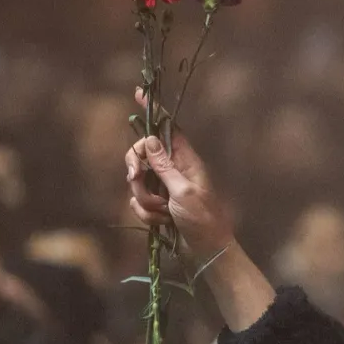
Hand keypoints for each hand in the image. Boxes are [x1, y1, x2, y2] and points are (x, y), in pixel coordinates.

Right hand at [124, 91, 234, 259]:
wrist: (207, 251)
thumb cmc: (203, 220)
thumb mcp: (183, 191)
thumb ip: (164, 166)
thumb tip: (150, 138)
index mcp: (185, 160)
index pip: (167, 128)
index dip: (153, 111)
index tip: (138, 92)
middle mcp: (173, 170)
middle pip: (140, 156)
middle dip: (137, 173)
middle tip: (136, 181)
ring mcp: (164, 188)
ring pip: (137, 184)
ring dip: (145, 202)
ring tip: (164, 214)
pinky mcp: (158, 206)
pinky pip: (137, 204)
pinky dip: (146, 216)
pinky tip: (162, 224)